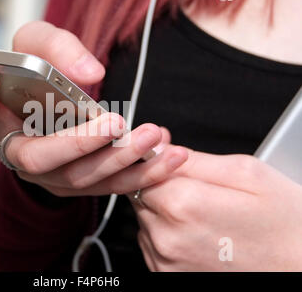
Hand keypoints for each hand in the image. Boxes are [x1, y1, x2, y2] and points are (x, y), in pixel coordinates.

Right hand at [0, 21, 188, 196]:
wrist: (55, 101)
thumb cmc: (41, 69)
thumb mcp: (43, 43)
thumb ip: (58, 48)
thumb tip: (89, 74)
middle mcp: (15, 148)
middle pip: (37, 158)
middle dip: (79, 144)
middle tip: (115, 122)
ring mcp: (47, 172)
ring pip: (79, 179)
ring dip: (120, 160)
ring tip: (155, 136)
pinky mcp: (78, 181)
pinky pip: (108, 185)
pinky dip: (141, 173)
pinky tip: (170, 156)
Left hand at [132, 149, 301, 270]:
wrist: (300, 270)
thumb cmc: (284, 225)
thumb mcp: (247, 174)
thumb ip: (195, 158)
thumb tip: (160, 147)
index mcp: (184, 205)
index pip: (142, 170)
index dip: (156, 161)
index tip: (170, 159)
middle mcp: (167, 237)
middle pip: (140, 195)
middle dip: (161, 185)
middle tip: (196, 188)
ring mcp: (165, 262)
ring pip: (145, 219)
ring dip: (164, 211)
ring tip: (204, 216)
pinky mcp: (166, 277)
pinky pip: (151, 244)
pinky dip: (167, 234)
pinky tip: (199, 235)